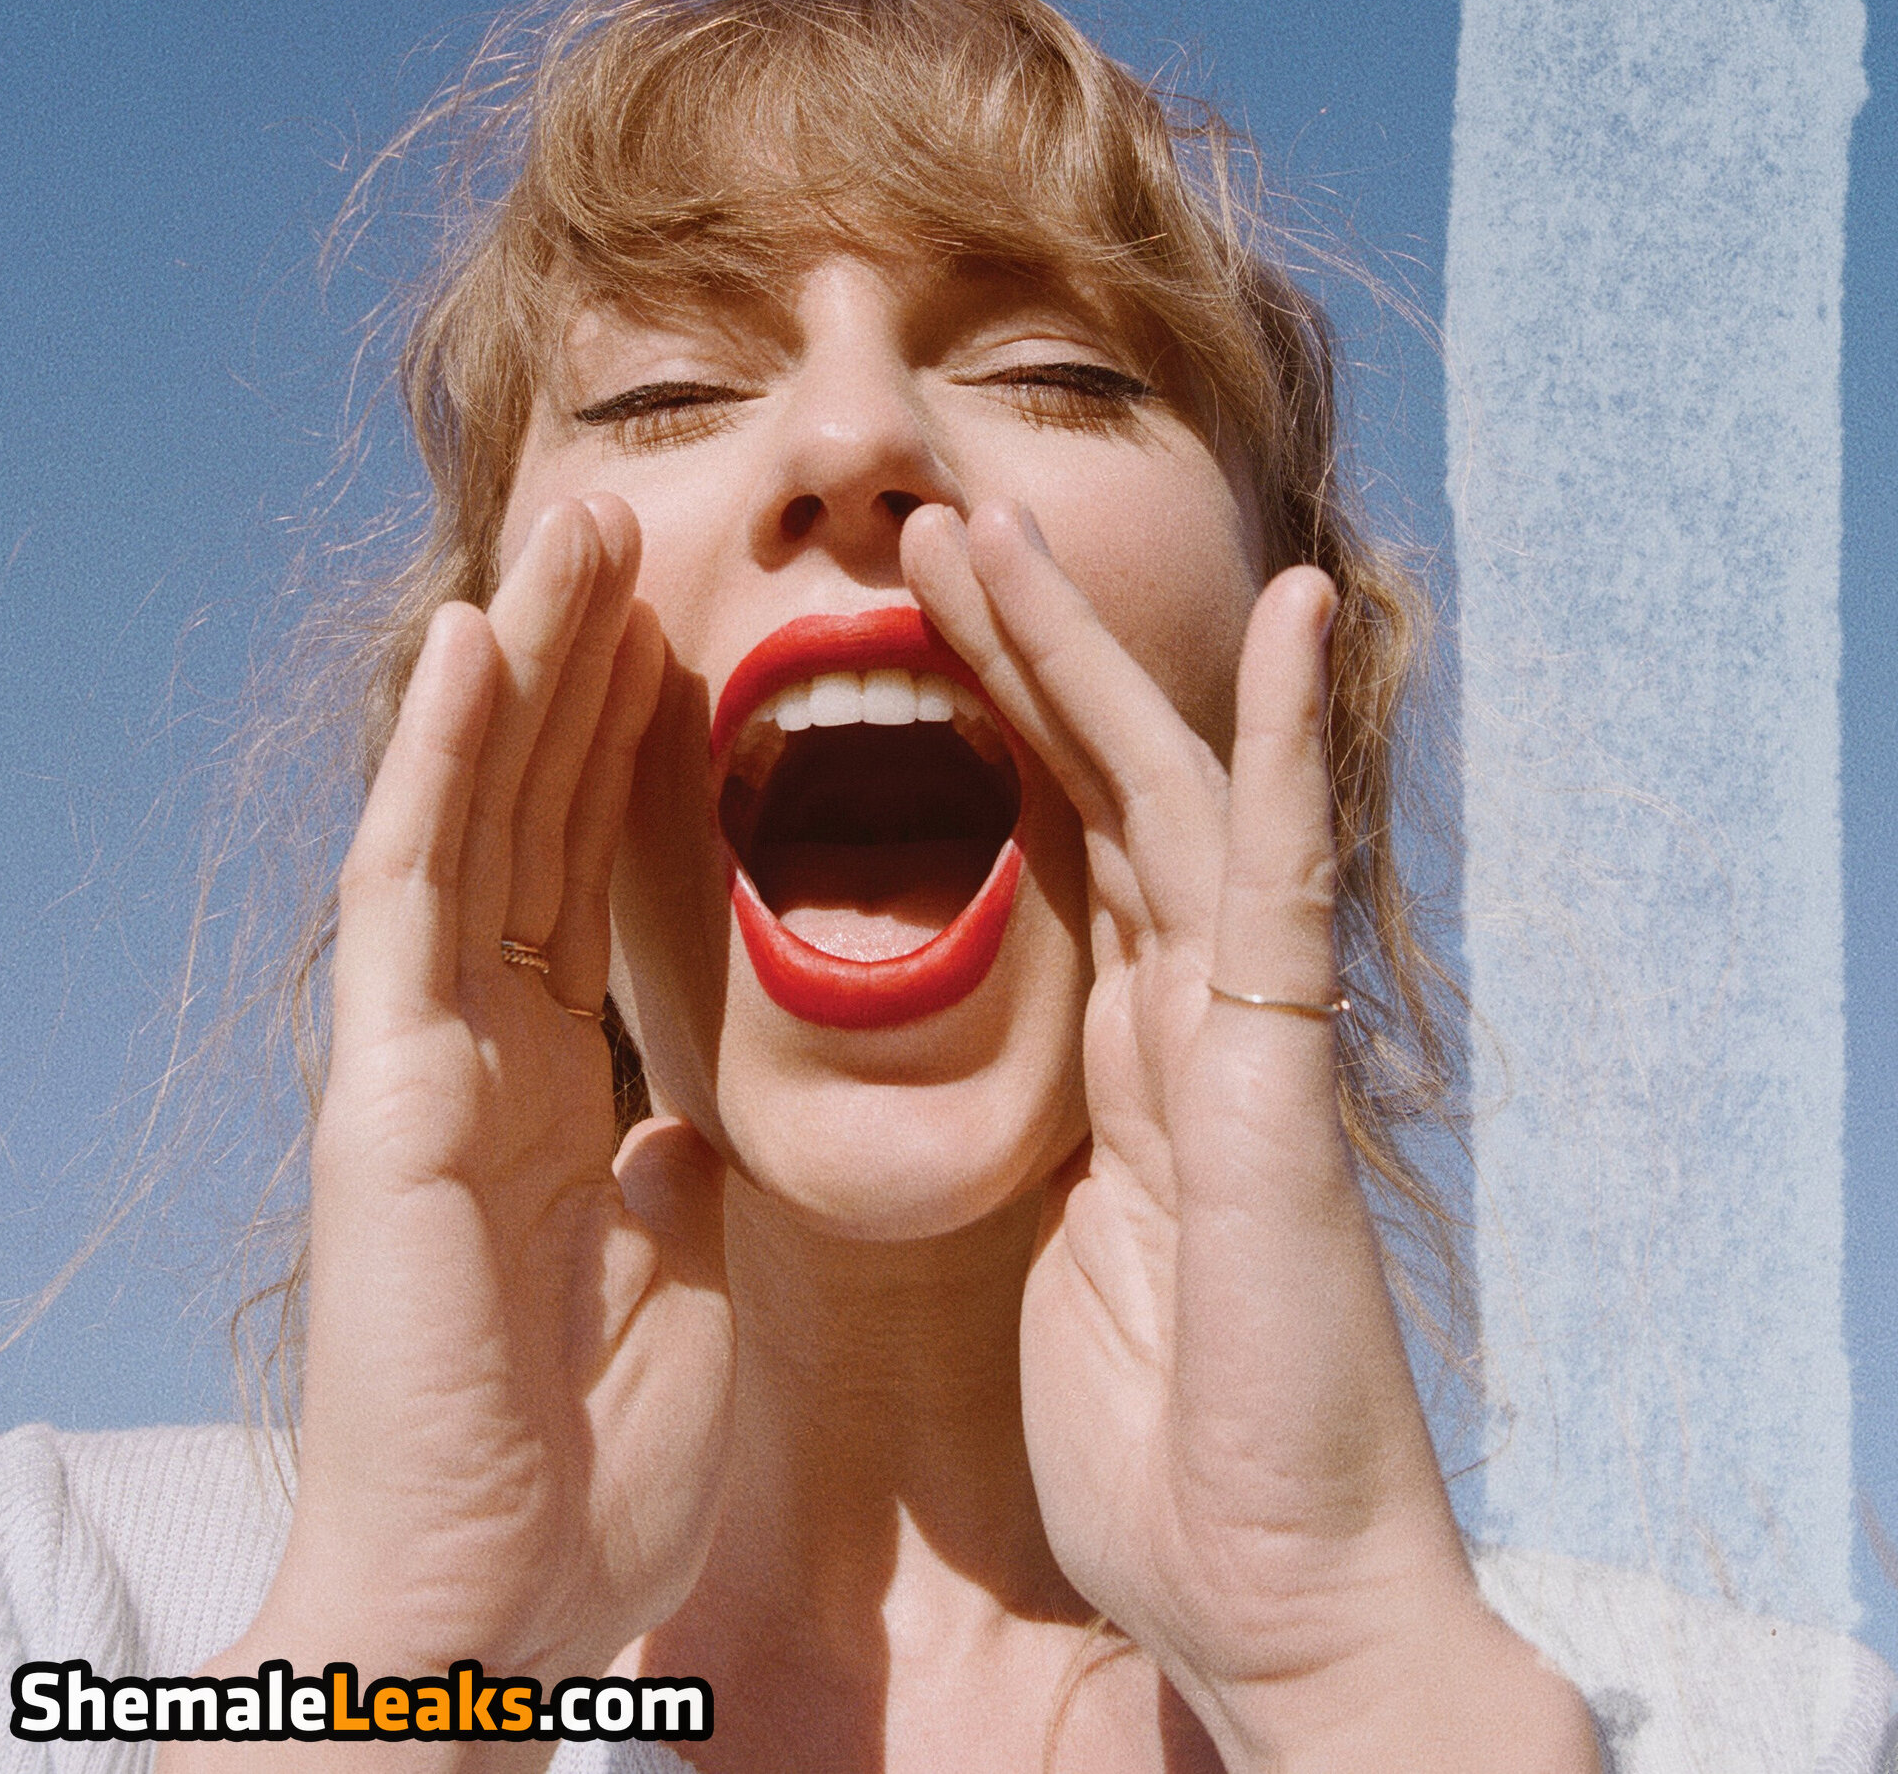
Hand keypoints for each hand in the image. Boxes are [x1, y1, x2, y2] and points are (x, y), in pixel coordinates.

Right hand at [235, 497, 732, 1687]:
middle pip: (537, 813)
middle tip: (636, 526)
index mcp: (558, 1083)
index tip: (690, 636)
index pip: (596, 873)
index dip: (637, 749)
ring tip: (573, 527)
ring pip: (475, 817)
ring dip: (524, 666)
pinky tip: (478, 646)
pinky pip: (414, 899)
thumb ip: (668, 1184)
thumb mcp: (669, 1288)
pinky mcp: (387, 1093)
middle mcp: (484, 1044)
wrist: (493, 1608)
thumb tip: (682, 1123)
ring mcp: (427, 1057)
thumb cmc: (581, 1464)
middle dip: (585, 667)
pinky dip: (443, 770)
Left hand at [904, 503, 1595, 1771]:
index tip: (905, 626)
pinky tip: (1290, 621)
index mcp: (1112, 1060)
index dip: (979, 731)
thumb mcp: (1016, 1266)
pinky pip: (1282, 893)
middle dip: (1014, 653)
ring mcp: (1242, 1044)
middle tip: (932, 527)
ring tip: (1004, 527)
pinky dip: (1288, 751)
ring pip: (1164, 799)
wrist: (1263, 1587)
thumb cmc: (1149, 1444)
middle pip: (1092, 791)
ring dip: (1087, 657)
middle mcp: (1182, 1022)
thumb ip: (969, 1158)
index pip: (1043, 850)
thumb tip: (826, 1117)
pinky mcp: (1281, 1092)